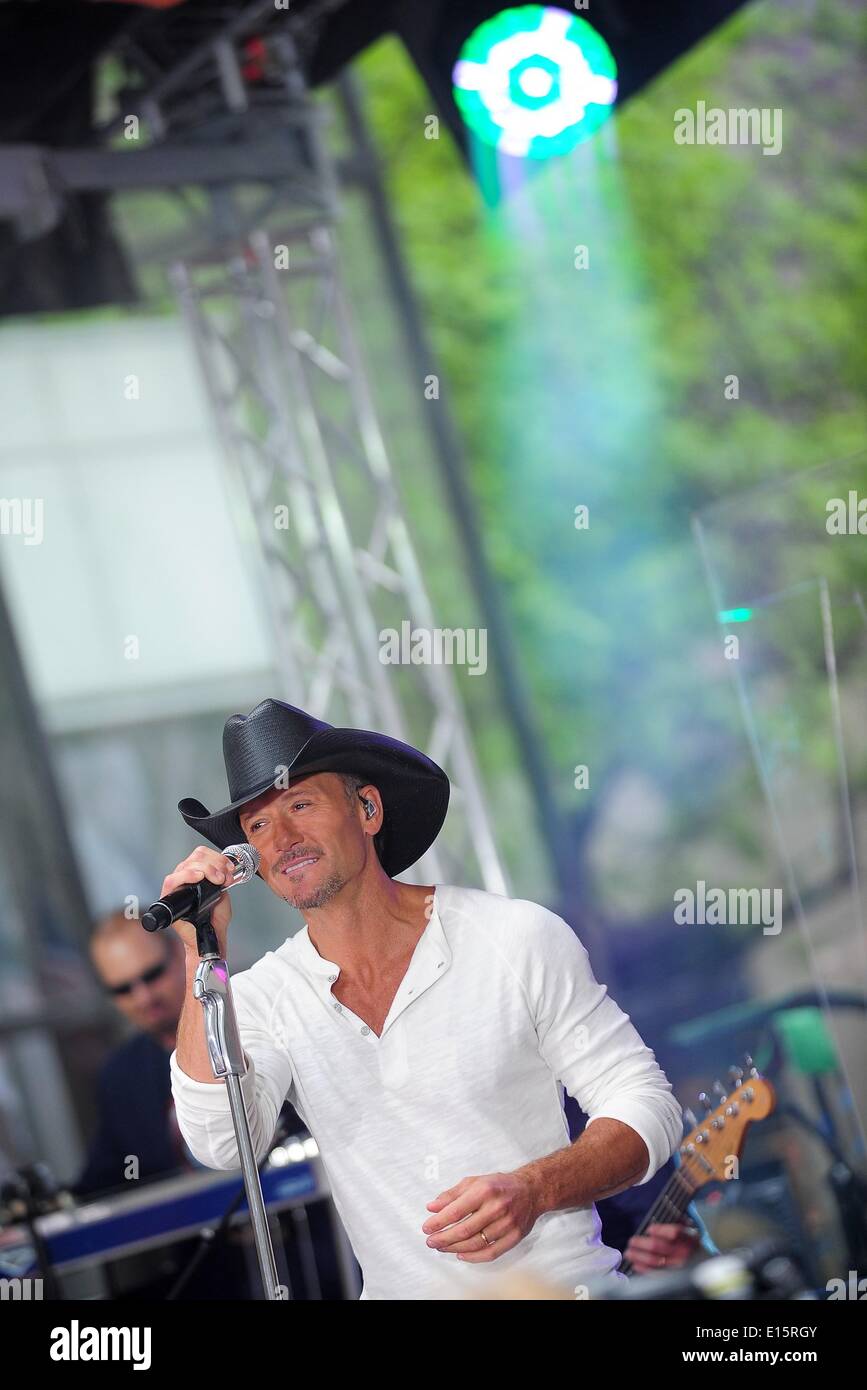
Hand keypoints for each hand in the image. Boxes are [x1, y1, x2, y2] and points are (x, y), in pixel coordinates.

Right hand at [159, 846, 235, 952]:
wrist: (211, 939)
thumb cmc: (214, 921)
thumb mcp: (223, 894)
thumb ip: (220, 881)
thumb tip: (220, 871)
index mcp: (197, 877)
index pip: (200, 855)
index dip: (216, 857)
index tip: (228, 868)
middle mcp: (185, 880)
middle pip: (194, 857)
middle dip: (214, 864)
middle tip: (224, 877)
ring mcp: (176, 889)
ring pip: (185, 865)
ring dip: (205, 869)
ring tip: (217, 880)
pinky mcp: (168, 899)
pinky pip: (171, 881)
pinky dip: (186, 875)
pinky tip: (198, 877)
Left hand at [422, 1171, 541, 1261]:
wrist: (530, 1190)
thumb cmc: (499, 1185)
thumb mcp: (473, 1182)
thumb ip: (451, 1194)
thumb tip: (431, 1207)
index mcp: (485, 1190)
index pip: (456, 1211)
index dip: (438, 1222)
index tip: (426, 1227)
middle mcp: (497, 1207)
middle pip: (464, 1230)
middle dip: (443, 1238)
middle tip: (431, 1241)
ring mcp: (507, 1224)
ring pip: (476, 1243)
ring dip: (454, 1248)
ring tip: (442, 1247)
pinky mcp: (514, 1236)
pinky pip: (491, 1253)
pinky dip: (473, 1257)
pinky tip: (461, 1254)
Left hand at [625, 1221, 700, 1272]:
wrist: (704, 1262)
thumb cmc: (693, 1242)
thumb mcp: (691, 1228)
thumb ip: (680, 1220)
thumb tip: (667, 1213)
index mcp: (689, 1237)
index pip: (674, 1232)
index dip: (660, 1230)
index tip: (649, 1228)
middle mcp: (684, 1252)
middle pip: (658, 1246)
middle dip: (641, 1243)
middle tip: (631, 1241)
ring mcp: (679, 1266)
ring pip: (655, 1261)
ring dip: (638, 1256)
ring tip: (629, 1253)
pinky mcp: (674, 1276)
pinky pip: (656, 1274)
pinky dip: (644, 1269)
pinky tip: (636, 1265)